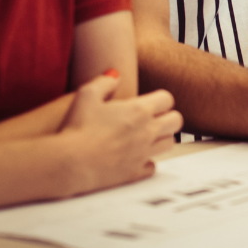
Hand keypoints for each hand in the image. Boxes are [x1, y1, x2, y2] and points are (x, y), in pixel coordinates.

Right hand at [58, 70, 181, 195]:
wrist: (70, 163)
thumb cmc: (77, 127)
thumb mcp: (86, 94)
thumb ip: (104, 82)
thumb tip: (115, 75)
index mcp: (138, 110)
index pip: (167, 99)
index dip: (160, 99)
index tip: (150, 102)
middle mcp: (147, 131)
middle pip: (176, 121)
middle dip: (168, 118)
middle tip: (154, 119)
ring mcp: (143, 153)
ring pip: (169, 144)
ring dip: (161, 139)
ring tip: (146, 137)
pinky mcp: (135, 173)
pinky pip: (153, 167)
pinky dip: (147, 162)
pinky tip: (135, 158)